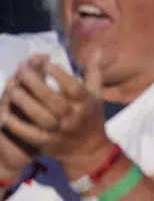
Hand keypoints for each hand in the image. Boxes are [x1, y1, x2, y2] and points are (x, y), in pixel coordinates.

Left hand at [0, 53, 113, 178]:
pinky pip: (30, 134)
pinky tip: (5, 115)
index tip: (45, 63)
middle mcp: (74, 116)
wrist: (89, 151)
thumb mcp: (96, 95)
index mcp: (85, 103)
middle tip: (22, 70)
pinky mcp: (47, 143)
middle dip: (36, 84)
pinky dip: (17, 125)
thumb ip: (93, 72)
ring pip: (40, 116)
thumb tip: (96, 50)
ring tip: (11, 87)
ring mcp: (60, 131)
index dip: (59, 74)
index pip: (73, 86)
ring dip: (24, 101)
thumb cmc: (91, 118)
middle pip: (53, 99)